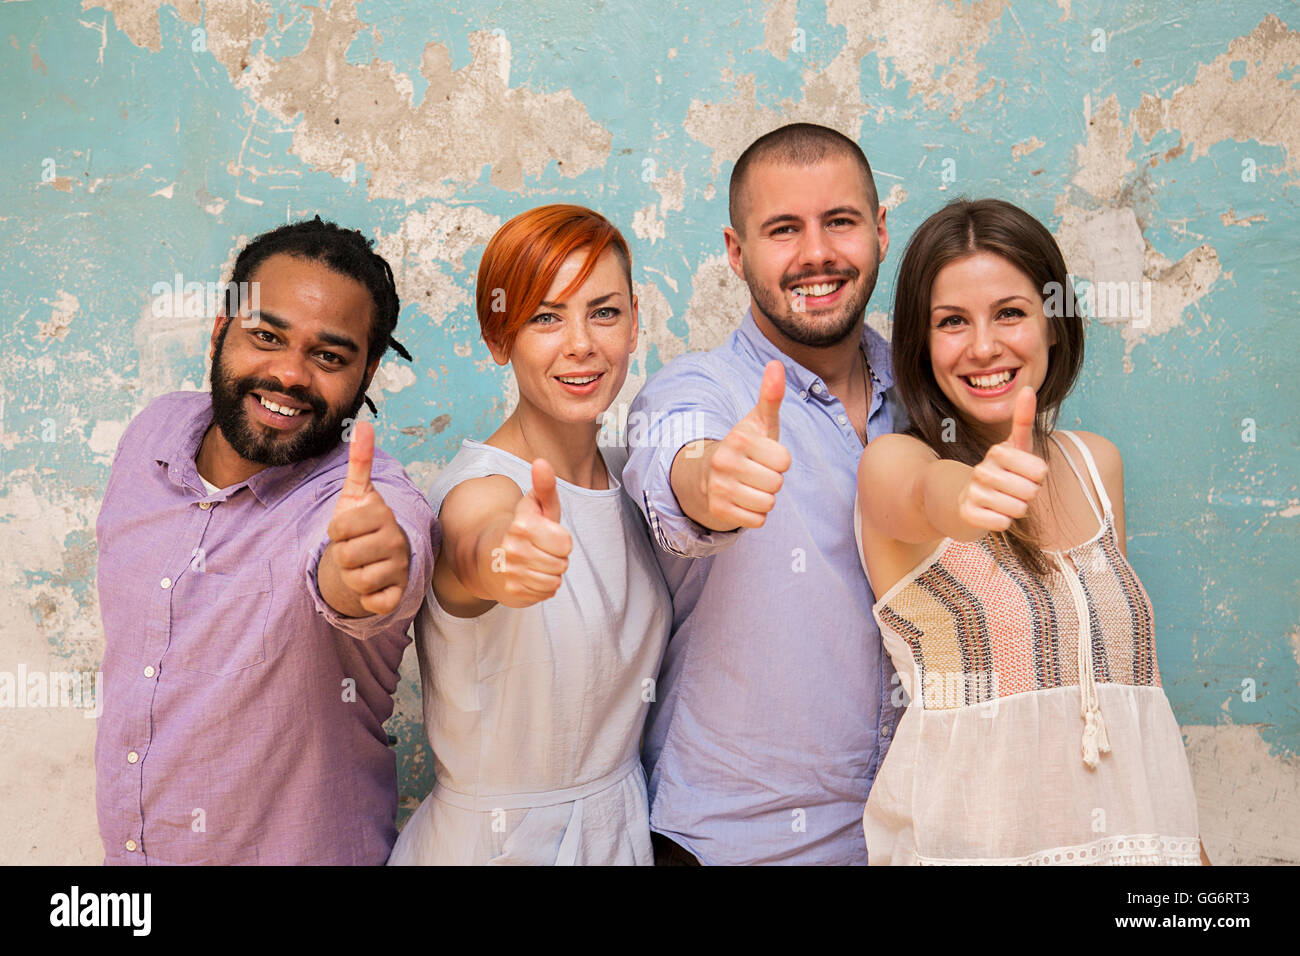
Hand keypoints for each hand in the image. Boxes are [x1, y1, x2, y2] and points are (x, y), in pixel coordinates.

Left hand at [326, 421, 410, 614]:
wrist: (381, 556)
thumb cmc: (363, 523)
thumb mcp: (357, 493)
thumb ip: (359, 461)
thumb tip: (363, 424)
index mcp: (382, 514)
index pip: (337, 527)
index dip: (335, 529)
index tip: (347, 527)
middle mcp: (396, 540)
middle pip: (344, 555)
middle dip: (341, 555)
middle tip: (354, 548)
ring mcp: (399, 567)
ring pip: (355, 579)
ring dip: (351, 576)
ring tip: (362, 565)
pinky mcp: (398, 593)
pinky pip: (373, 601)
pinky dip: (367, 598)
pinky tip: (373, 585)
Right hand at [495, 458, 572, 605]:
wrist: (493, 554)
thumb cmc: (526, 527)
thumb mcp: (538, 506)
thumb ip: (545, 486)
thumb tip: (541, 462)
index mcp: (521, 525)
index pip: (565, 544)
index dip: (562, 540)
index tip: (549, 535)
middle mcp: (512, 549)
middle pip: (561, 564)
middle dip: (557, 557)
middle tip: (543, 549)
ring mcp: (510, 572)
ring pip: (554, 581)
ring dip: (551, 573)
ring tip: (537, 562)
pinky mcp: (511, 592)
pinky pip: (545, 593)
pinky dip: (543, 586)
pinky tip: (531, 575)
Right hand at [701, 360, 791, 528]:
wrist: (706, 472)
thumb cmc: (743, 446)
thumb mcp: (758, 421)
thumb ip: (771, 395)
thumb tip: (776, 363)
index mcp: (738, 438)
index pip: (784, 461)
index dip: (780, 460)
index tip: (765, 455)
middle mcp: (724, 462)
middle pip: (777, 483)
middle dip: (772, 480)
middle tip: (757, 472)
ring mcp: (718, 488)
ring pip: (768, 503)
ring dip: (765, 498)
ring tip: (751, 485)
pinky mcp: (717, 510)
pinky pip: (757, 520)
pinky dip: (755, 514)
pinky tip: (743, 500)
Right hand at [956, 387, 1047, 531]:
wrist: (967, 499)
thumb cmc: (1002, 473)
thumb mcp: (1016, 446)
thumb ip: (1023, 419)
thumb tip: (1026, 388)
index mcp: (998, 452)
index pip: (1039, 471)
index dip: (1038, 477)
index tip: (1026, 473)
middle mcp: (981, 470)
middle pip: (1030, 492)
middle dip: (1028, 495)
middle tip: (1015, 490)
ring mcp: (973, 492)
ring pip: (1017, 509)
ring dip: (1016, 510)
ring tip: (1005, 501)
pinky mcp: (967, 513)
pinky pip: (1002, 523)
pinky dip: (1003, 522)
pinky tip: (993, 513)